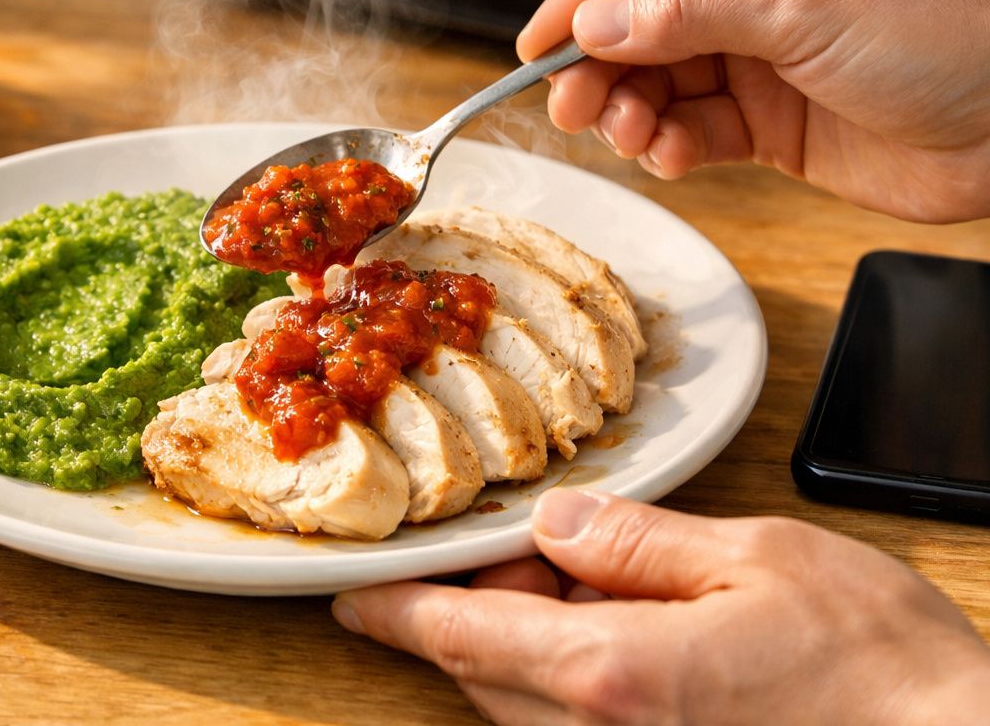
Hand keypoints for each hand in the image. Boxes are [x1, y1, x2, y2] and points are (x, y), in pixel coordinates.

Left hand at [333, 490, 989, 724]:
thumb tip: (556, 523)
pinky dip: (570, 677)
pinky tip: (621, 635)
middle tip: (513, 551)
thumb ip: (636, 543)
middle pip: (484, 671)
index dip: (394, 611)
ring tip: (583, 586)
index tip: (349, 596)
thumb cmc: (877, 670)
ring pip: (525, 704)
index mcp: (608, 675)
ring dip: (525, 643)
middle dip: (478, 608)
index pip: (458, 636)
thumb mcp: (755, 560)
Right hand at [517, 0, 989, 222]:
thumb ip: (692, 14)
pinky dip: (669, 147)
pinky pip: (692, 132)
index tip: (536, 43)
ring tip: (630, 134)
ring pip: (658, 84)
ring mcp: (759, 59)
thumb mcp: (807, 9)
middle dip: (601, 68)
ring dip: (631, 113)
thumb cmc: (950, 34)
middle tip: (570, 105)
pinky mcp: (769, 123)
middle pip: (640, 26)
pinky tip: (669, 155)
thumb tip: (599, 20)